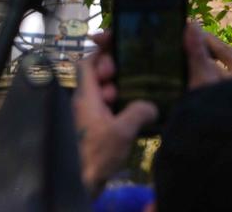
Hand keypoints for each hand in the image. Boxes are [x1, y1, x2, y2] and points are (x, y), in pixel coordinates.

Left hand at [75, 48, 156, 195]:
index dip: (100, 52)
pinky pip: (103, 110)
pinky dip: (116, 108)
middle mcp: (82, 103)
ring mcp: (86, 117)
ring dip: (116, 92)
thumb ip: (138, 112)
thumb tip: (151, 105)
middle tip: (127, 79)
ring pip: (100, 94)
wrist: (80, 183)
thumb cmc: (96, 154)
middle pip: (94, 76)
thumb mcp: (122, 132)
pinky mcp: (91, 130)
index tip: (116, 48)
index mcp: (84, 96)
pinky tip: (132, 116)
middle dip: (111, 73)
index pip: (86, 63)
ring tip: (132, 98)